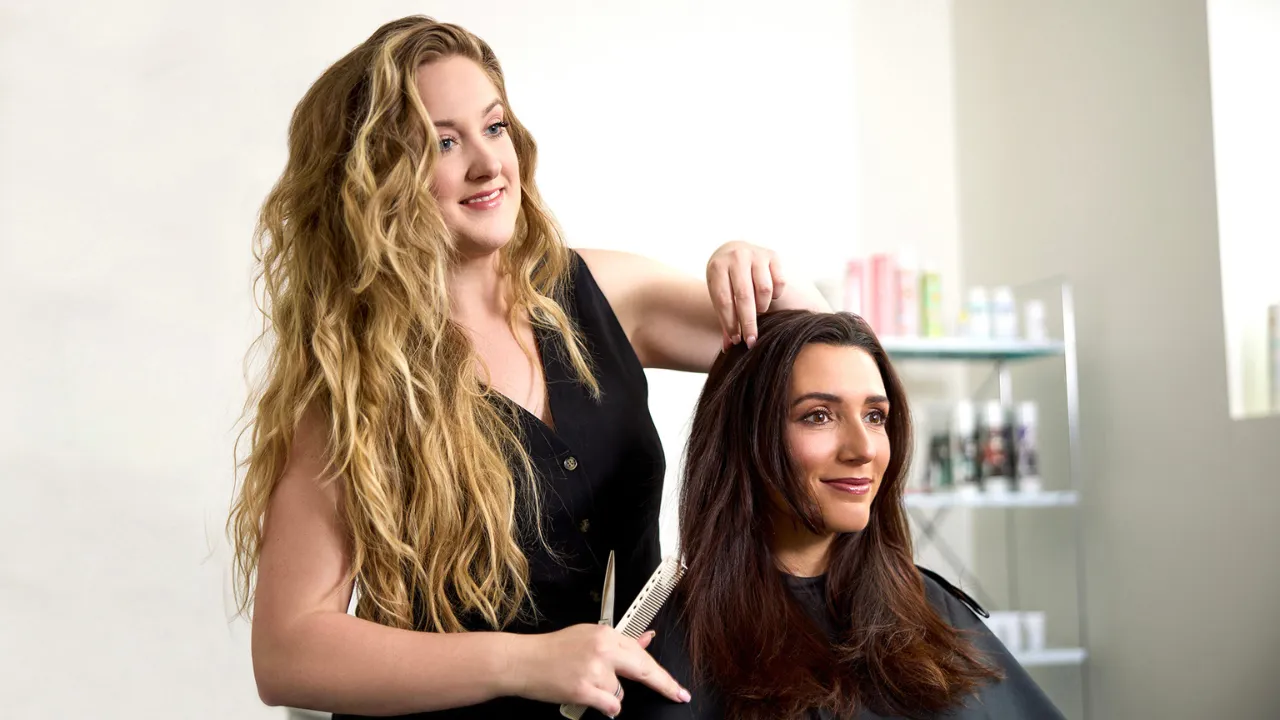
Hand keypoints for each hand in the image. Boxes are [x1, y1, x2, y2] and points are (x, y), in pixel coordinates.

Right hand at [503, 625, 688, 716]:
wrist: (523, 661)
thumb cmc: (552, 649)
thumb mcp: (588, 636)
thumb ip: (619, 641)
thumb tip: (646, 639)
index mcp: (606, 633)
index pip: (642, 655)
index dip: (663, 673)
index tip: (677, 686)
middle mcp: (603, 649)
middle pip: (644, 671)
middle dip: (664, 685)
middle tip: (678, 694)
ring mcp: (594, 670)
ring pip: (620, 692)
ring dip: (608, 694)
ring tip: (585, 682)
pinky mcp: (584, 689)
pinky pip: (610, 705)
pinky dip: (604, 706)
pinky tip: (589, 697)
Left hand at [705, 241, 786, 348]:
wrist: (733, 250)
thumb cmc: (724, 279)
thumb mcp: (718, 293)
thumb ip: (724, 318)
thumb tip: (728, 348)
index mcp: (717, 267)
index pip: (724, 300)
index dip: (731, 323)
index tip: (736, 341)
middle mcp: (737, 257)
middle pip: (744, 296)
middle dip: (748, 322)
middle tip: (751, 341)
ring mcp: (756, 254)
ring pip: (764, 289)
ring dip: (762, 306)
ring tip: (758, 310)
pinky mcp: (772, 255)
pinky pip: (779, 282)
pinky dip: (775, 294)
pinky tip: (768, 296)